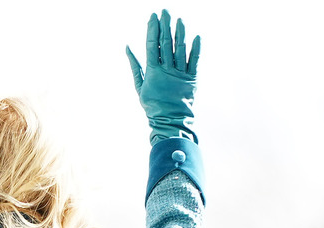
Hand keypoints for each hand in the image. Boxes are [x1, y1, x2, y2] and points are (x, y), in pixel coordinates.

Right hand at [126, 9, 200, 144]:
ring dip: (180, 33)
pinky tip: (196, 36)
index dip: (152, 29)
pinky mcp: (192, 79)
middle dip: (165, 26)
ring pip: (180, 49)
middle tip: (165, 11)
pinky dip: (196, 49)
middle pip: (166, 43)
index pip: (152, 45)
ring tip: (180, 20)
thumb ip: (134, 66)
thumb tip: (128, 47)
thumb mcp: (139, 86)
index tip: (153, 16)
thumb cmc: (152, 105)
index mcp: (153, 71)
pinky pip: (194, 61)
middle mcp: (167, 70)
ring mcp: (180, 74)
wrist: (170, 121)